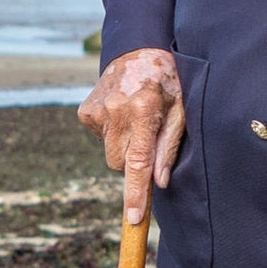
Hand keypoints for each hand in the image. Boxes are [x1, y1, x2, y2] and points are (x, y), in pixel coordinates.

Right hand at [76, 48, 185, 223]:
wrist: (138, 50)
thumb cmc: (167, 82)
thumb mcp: (181, 109)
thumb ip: (169, 146)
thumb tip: (160, 182)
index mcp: (142, 109)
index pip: (137, 161)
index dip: (136, 192)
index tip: (134, 218)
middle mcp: (115, 109)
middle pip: (120, 164)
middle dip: (133, 162)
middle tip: (148, 138)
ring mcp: (97, 110)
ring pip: (109, 153)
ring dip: (123, 146)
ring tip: (136, 120)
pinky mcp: (85, 111)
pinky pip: (100, 139)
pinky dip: (112, 134)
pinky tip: (121, 113)